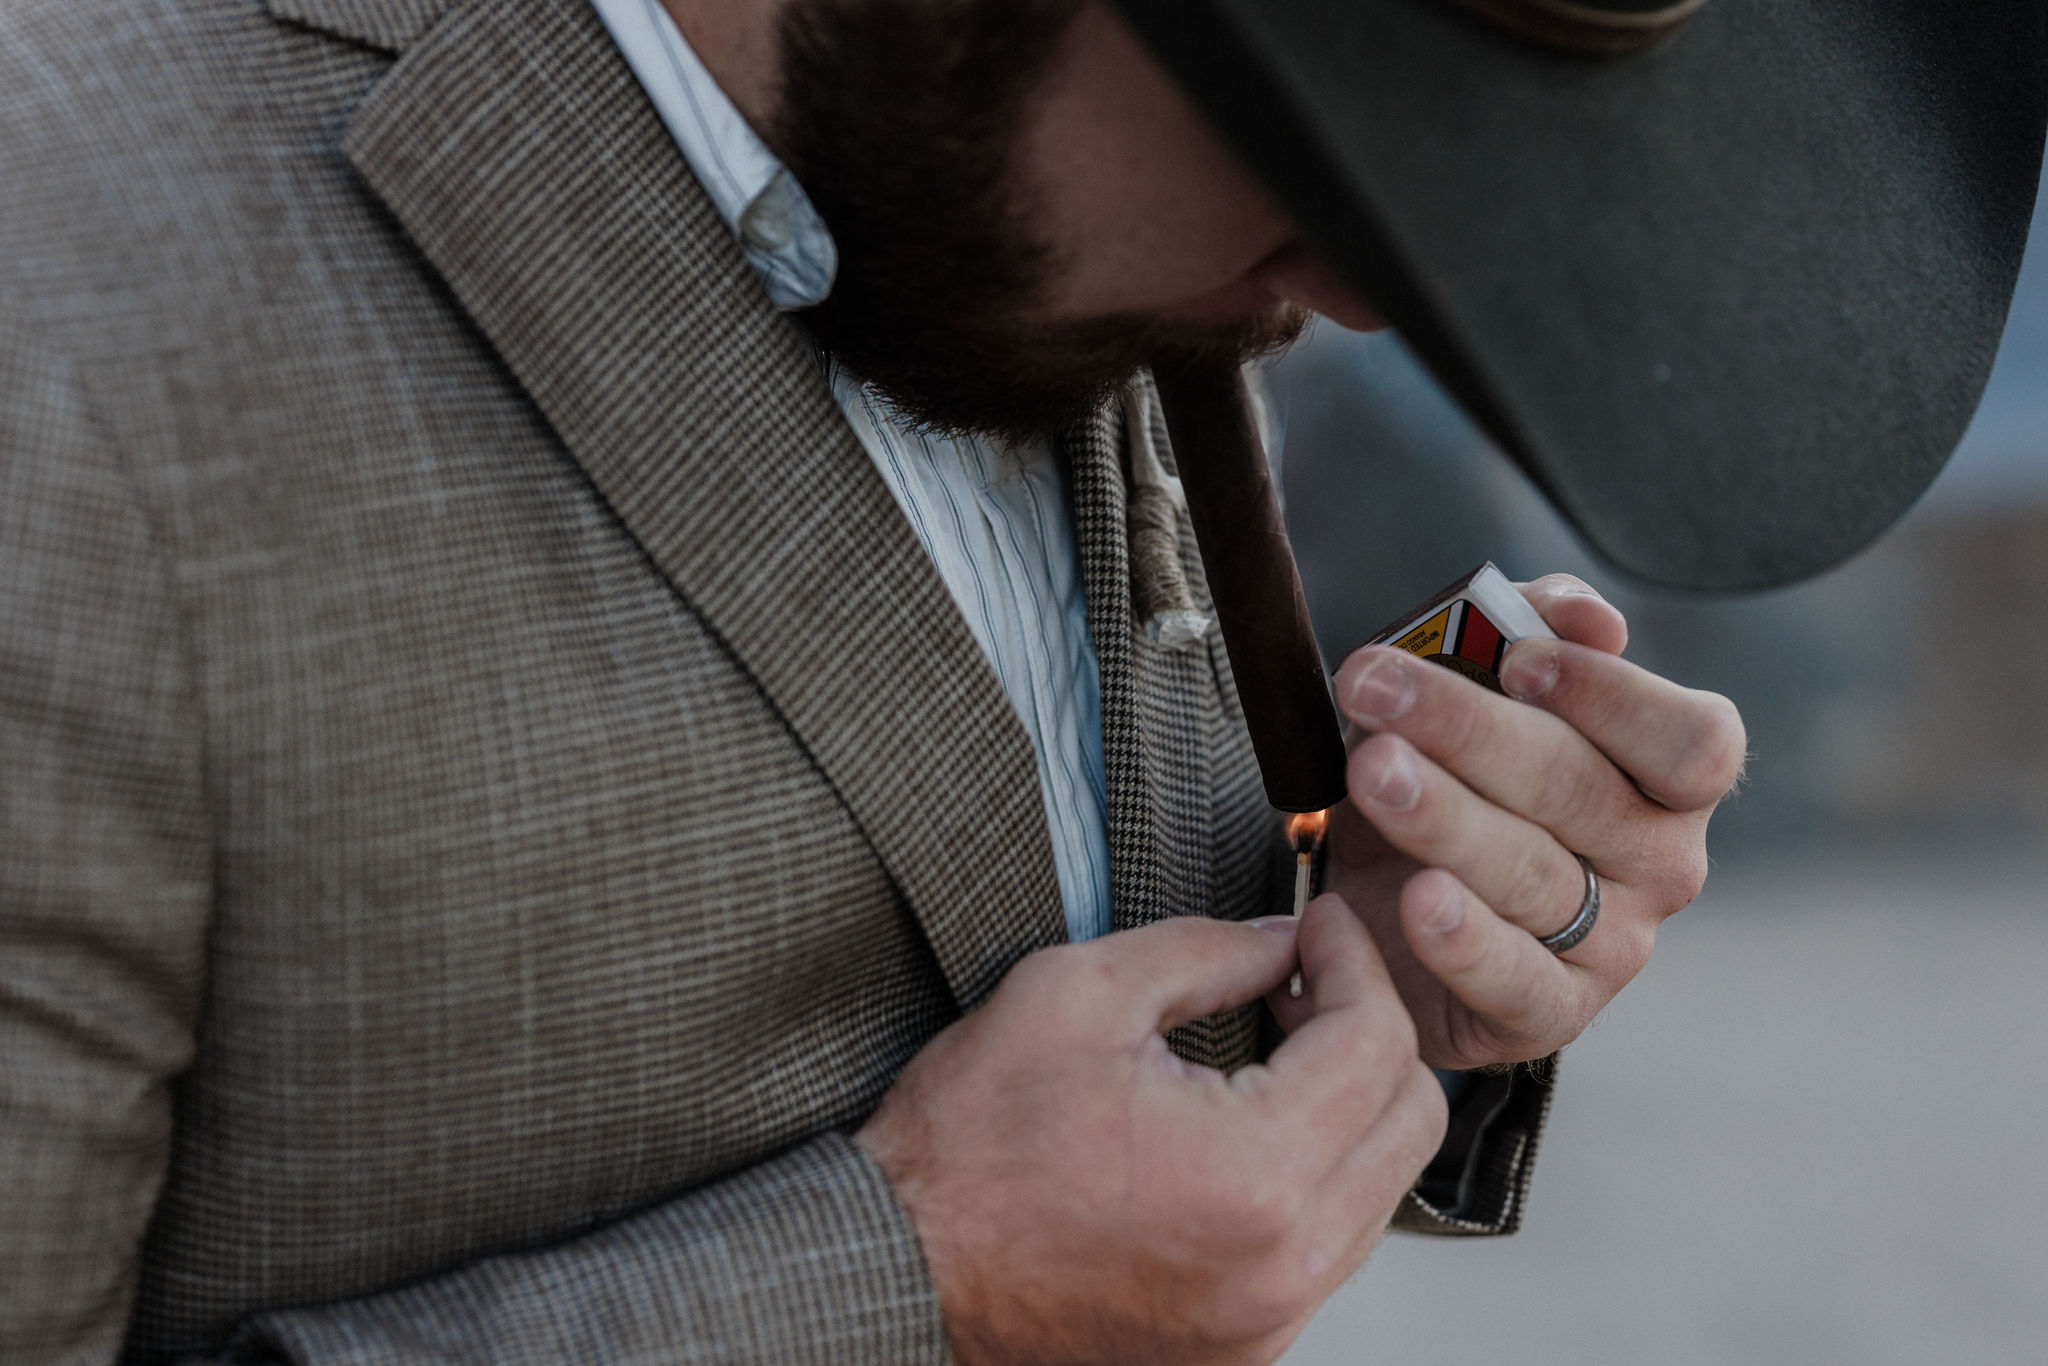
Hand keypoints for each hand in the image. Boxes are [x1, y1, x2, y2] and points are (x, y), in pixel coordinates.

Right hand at [853, 901, 1445, 1365]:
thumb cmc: (966, 1151)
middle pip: (1414, 1119)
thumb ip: (1204, 951)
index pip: (1378, 1042)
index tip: (1321, 930)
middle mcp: (1284, 1263)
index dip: (1355, 961)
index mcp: (1254, 1172)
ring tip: (1280, 1050)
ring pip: (1384, 1187)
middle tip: (1309, 983)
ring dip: (1351, 1105)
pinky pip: (1332, 1244)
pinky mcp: (1246, 1345)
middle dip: (1374, 1030)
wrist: (902, 1267)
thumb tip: (1281, 943)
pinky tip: (1254, 1128)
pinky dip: (1318, 1175)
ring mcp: (1269, 1317)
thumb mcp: (1076, 994)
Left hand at [1316, 574, 1744, 1070]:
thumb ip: (1529, 629)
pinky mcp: (1549, 1013)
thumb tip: (1589, 616)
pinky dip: (1464, 940)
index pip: (1692, 741)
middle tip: (1372, 687)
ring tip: (1372, 772)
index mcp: (1674, 775)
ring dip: (1444, 817)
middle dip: (1468, 729)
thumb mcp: (1483, 688)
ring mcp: (1614, 945)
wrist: (1399, 903)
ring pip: (1534, 876)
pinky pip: (1514, 979)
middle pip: (1580, 792)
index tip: (1515, 660)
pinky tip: (1418, 898)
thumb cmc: (1461, 773)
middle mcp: (1663, 862)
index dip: (1610, 696)